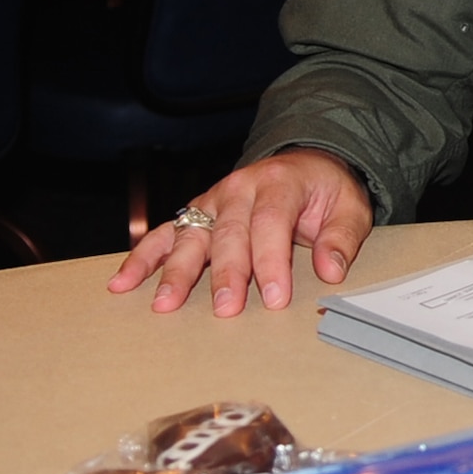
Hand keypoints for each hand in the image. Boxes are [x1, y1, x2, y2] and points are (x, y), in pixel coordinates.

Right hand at [106, 149, 372, 315]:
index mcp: (280, 183)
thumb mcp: (350, 206)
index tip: (274, 299)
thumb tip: (331, 271)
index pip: (271, 223)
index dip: (271, 262)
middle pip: (229, 233)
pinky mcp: (197, 213)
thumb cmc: (325, 191)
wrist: (306, 163)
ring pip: (191, 235)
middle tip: (225, 310)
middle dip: (226, 273)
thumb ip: (341, 238)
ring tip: (164, 304)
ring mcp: (214, 200)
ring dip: (176, 271)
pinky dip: (143, 258)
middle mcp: (241, 188)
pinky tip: (122, 283)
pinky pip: (166, 234)